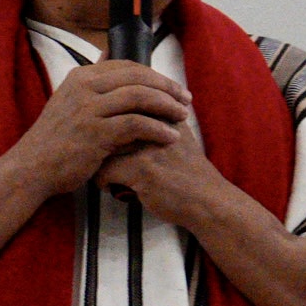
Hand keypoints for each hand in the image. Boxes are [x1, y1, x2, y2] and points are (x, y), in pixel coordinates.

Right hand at [7, 59, 191, 198]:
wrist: (32, 168)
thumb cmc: (56, 140)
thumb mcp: (69, 103)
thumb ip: (92, 87)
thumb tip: (113, 63)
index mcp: (80, 76)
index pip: (127, 66)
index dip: (155, 75)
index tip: (172, 88)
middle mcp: (84, 86)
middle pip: (137, 76)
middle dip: (166, 87)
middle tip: (185, 99)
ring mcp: (89, 109)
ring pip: (139, 97)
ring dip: (166, 105)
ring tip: (182, 116)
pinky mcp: (95, 132)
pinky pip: (136, 124)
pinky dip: (157, 128)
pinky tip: (170, 136)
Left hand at [96, 117, 226, 232]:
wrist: (207, 200)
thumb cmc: (189, 173)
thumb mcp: (179, 136)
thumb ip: (158, 122)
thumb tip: (129, 113)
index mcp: (163, 112)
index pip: (122, 104)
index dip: (109, 124)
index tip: (108, 143)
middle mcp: (155, 123)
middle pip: (109, 123)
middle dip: (99, 141)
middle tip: (99, 157)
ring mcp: (148, 145)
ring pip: (102, 145)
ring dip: (98, 160)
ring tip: (104, 172)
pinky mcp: (142, 168)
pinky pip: (105, 170)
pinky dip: (102, 180)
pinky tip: (110, 186)